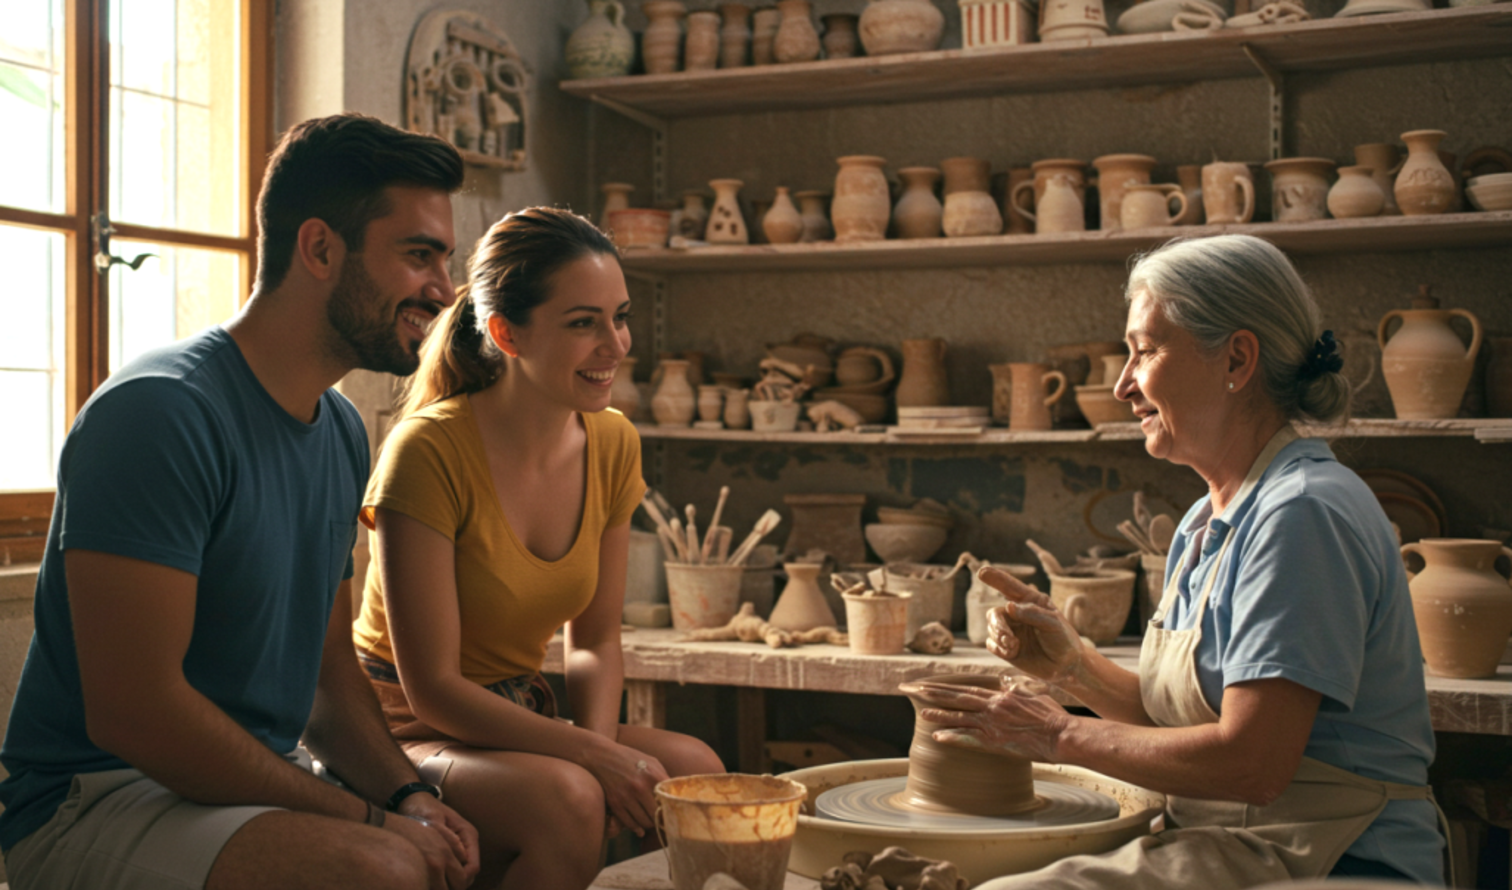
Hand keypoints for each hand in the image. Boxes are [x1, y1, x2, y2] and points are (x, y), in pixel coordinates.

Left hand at [388, 793, 480, 889]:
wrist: (414, 800)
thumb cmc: (422, 808)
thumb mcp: (431, 819)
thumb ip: (444, 837)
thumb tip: (452, 857)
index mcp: (468, 834)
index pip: (473, 867)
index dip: (460, 880)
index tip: (441, 884)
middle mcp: (468, 843)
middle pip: (469, 875)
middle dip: (455, 884)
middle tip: (434, 887)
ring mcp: (461, 848)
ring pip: (462, 875)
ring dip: (449, 882)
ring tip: (431, 884)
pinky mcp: (452, 851)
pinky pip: (453, 870)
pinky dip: (444, 877)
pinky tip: (430, 879)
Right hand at [581, 740, 667, 837]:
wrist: (602, 755)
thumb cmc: (630, 758)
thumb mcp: (652, 762)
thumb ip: (664, 778)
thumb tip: (675, 797)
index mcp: (654, 776)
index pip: (669, 802)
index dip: (672, 810)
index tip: (673, 814)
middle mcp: (640, 787)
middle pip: (657, 815)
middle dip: (660, 819)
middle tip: (661, 821)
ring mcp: (626, 796)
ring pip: (644, 822)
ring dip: (648, 824)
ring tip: (649, 821)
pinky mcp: (615, 803)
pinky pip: (629, 823)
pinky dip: (636, 828)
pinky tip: (639, 828)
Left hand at [909, 678, 1071, 762]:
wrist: (1061, 735)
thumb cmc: (1051, 716)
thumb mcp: (1033, 695)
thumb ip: (1016, 688)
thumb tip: (1006, 681)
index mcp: (999, 696)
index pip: (965, 689)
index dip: (943, 686)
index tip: (925, 684)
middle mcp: (992, 707)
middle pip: (955, 698)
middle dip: (930, 693)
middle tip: (910, 689)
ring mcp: (992, 724)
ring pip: (959, 717)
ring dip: (938, 715)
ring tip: (920, 712)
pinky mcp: (996, 742)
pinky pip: (969, 739)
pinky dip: (953, 737)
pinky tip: (938, 737)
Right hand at [979, 567, 1085, 683]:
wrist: (1067, 666)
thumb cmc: (1064, 639)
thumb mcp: (1053, 623)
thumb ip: (1032, 614)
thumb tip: (1008, 606)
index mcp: (1030, 602)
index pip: (1010, 587)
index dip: (996, 578)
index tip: (982, 572)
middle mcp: (1017, 614)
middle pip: (995, 613)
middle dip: (997, 625)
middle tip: (1007, 637)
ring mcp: (1011, 631)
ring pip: (991, 629)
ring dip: (999, 637)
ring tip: (1014, 646)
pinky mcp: (1007, 648)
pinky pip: (991, 644)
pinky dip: (998, 648)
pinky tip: (1012, 652)